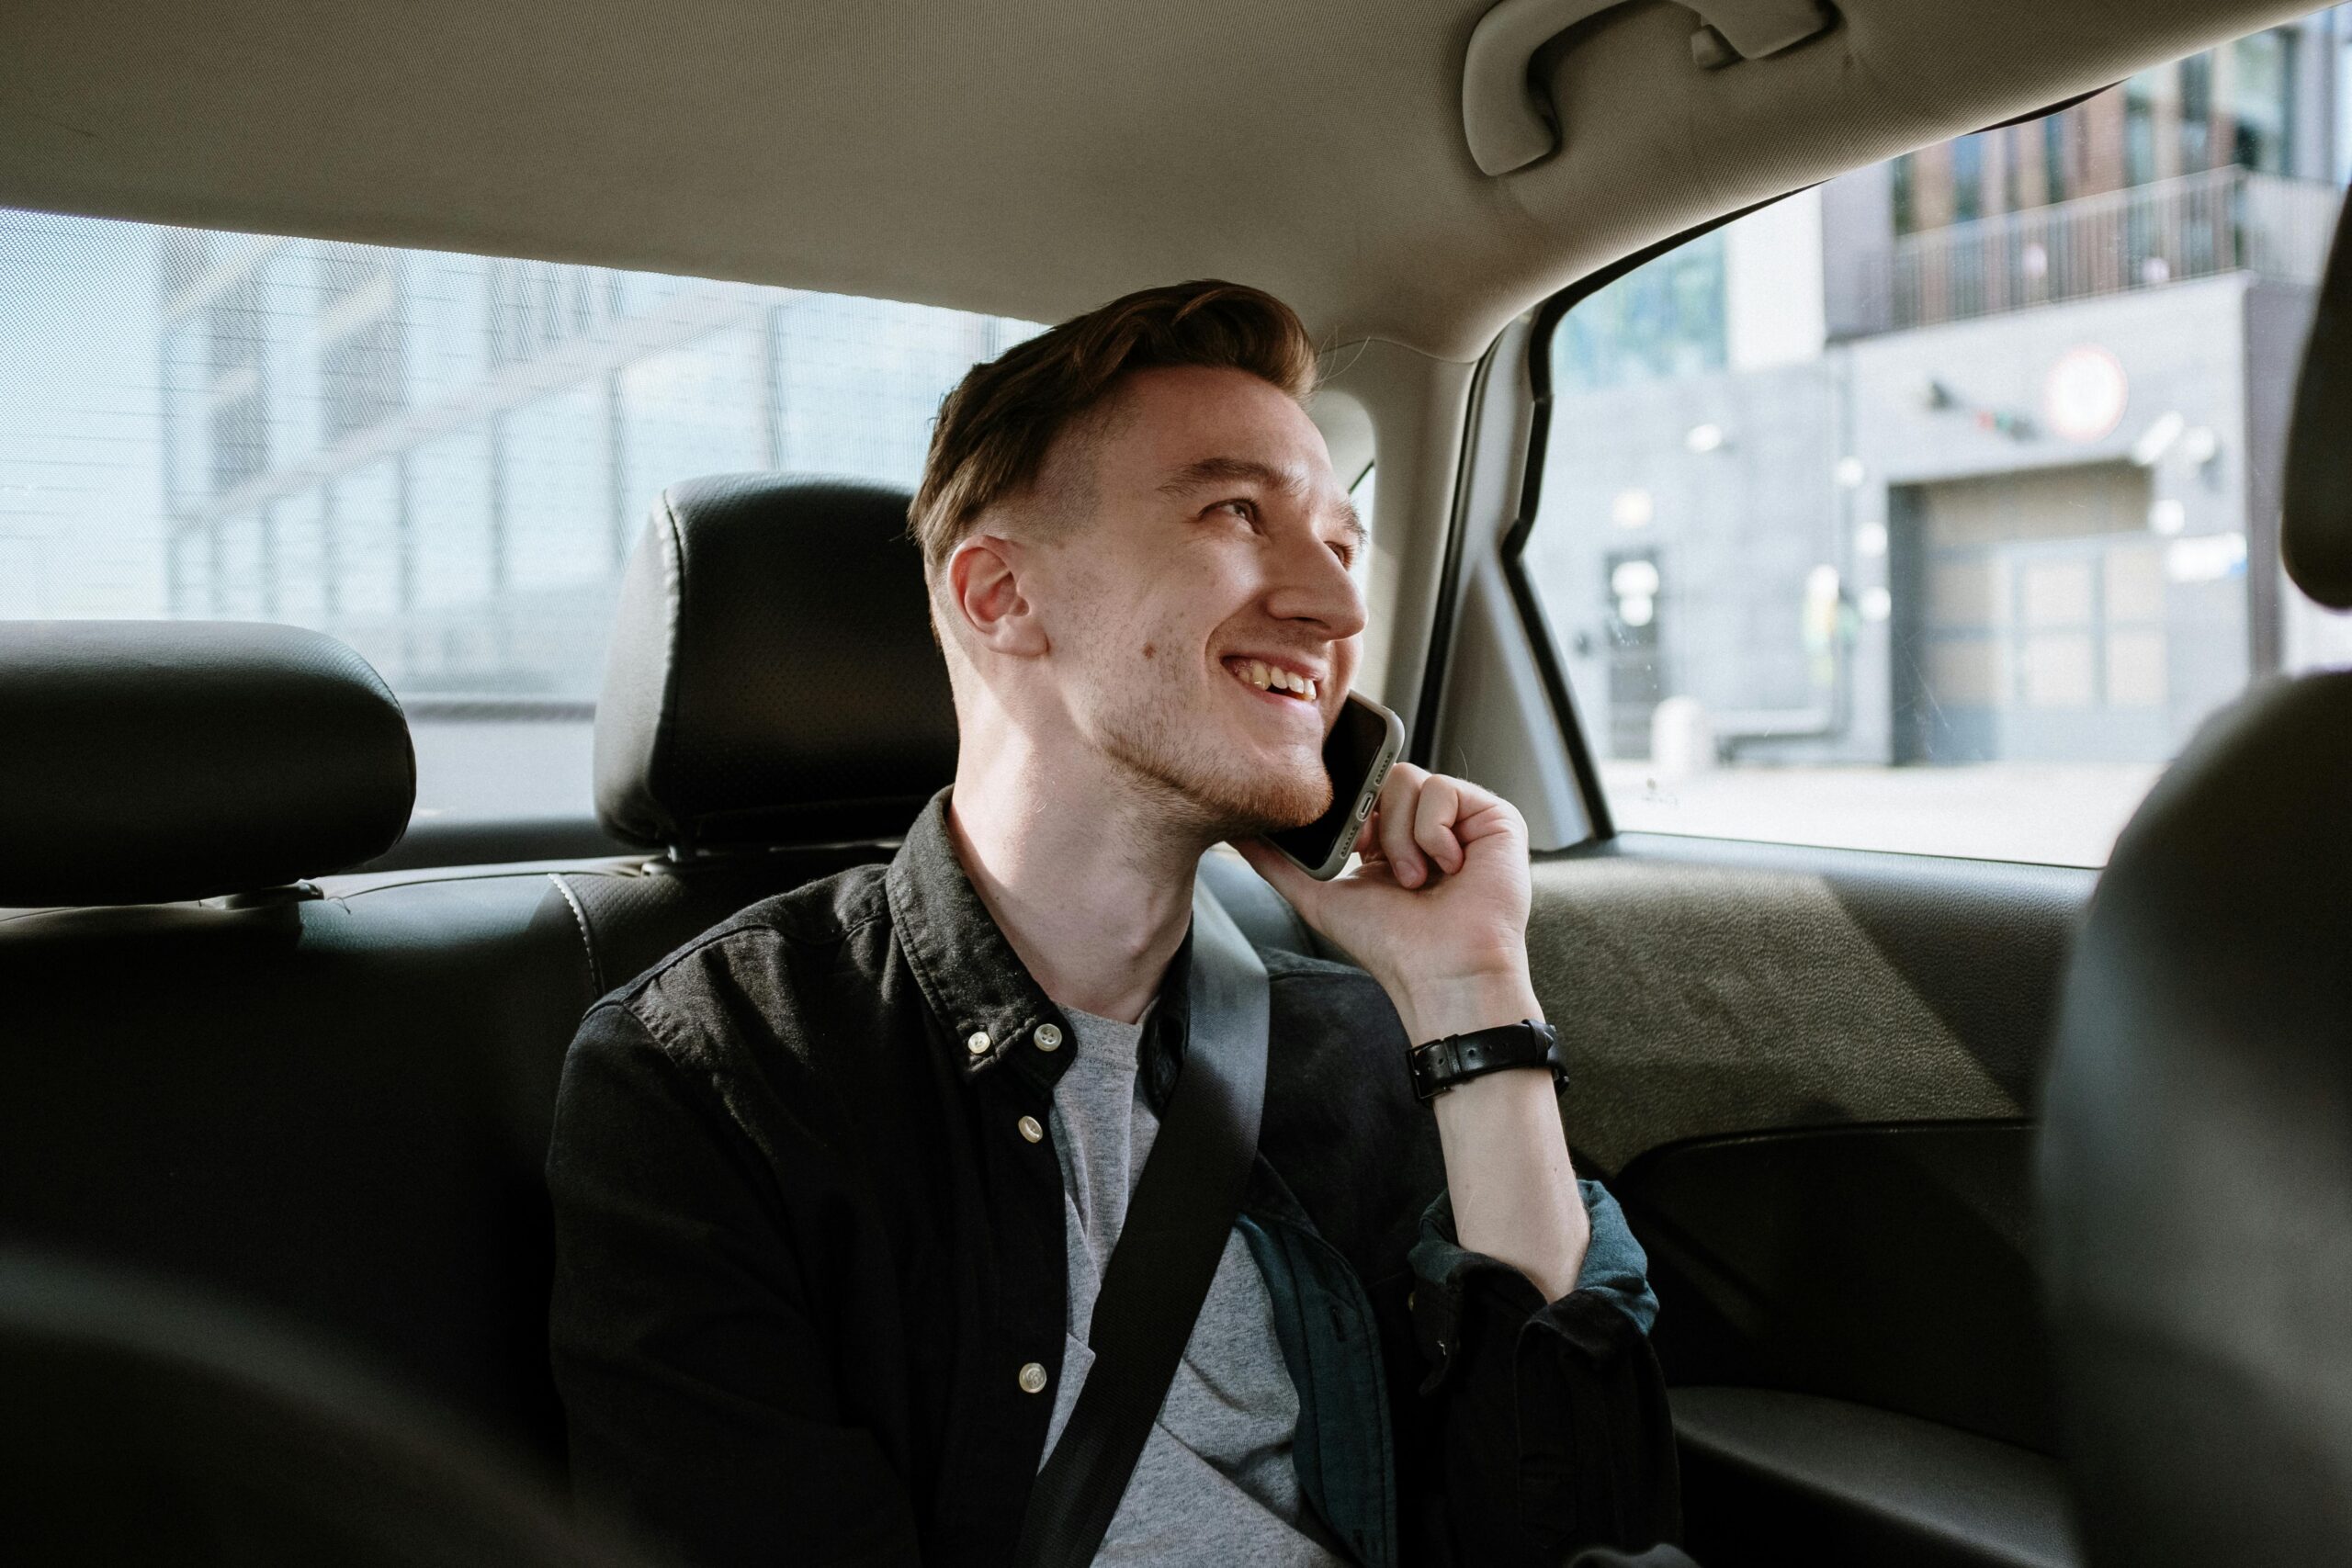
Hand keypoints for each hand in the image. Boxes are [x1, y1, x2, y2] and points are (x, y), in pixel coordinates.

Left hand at [1234, 764, 1540, 1043]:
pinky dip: (1434, 831)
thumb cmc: (1390, 945)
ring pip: (1408, 779)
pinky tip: (1448, 867)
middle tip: (1377, 864)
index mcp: (1389, 839)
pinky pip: (1444, 788)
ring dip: (1403, 835)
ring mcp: (1460, 819)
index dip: (1350, 810)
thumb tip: (1236, 834)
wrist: (1442, 970)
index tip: (1349, 849)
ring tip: (1416, 879)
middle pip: (1382, 777)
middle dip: (1372, 823)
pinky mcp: (1494, 816)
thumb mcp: (1319, 896)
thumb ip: (1277, 863)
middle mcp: (1425, 825)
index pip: (1362, 791)